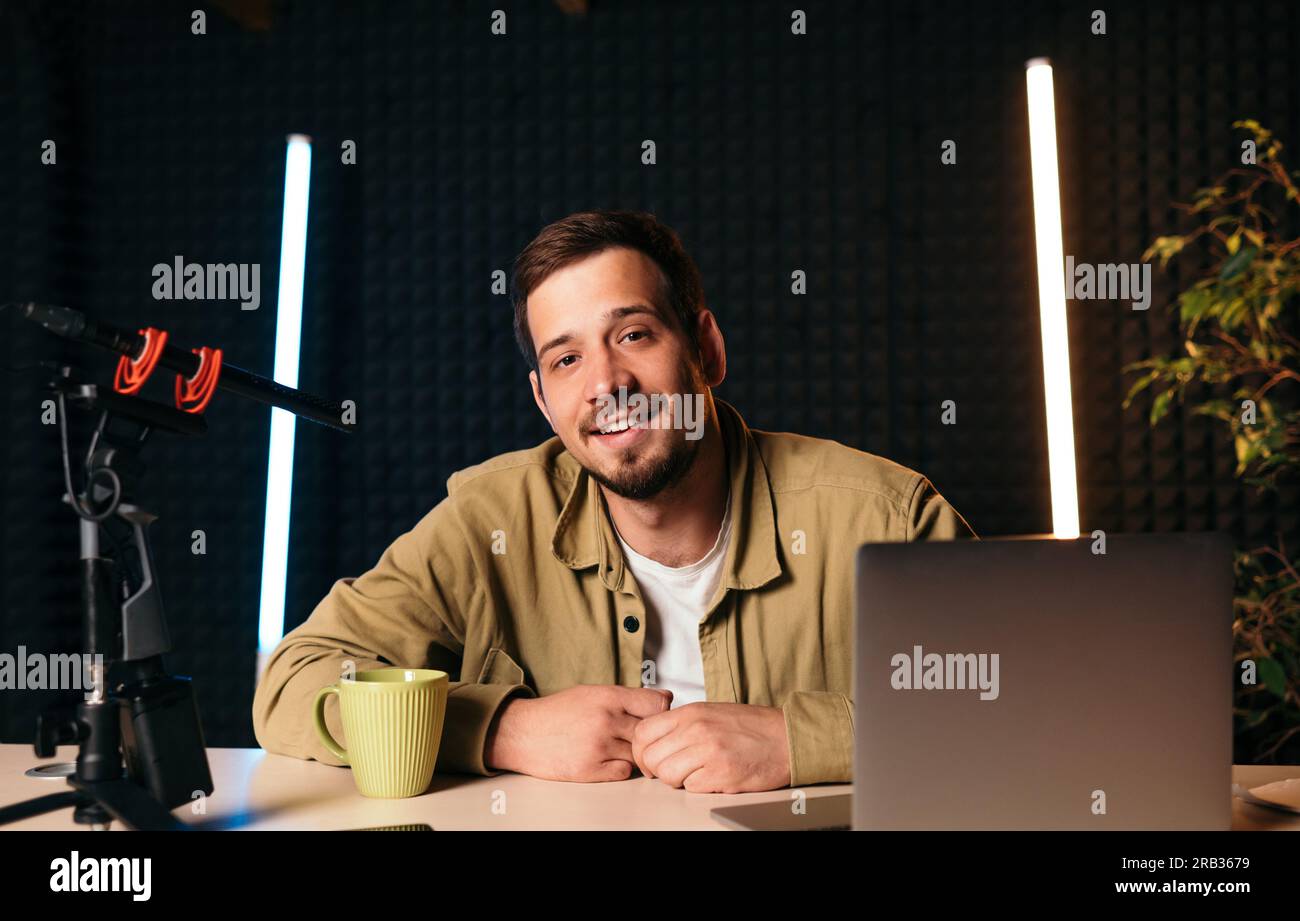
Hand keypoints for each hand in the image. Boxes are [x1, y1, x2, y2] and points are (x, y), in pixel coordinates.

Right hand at [484, 684, 672, 781]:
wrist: (522, 733)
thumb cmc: (556, 712)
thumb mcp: (591, 693)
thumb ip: (625, 697)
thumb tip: (663, 700)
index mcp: (607, 696)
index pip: (657, 703)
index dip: (661, 712)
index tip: (659, 717)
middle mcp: (606, 720)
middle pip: (650, 732)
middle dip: (648, 736)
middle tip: (640, 737)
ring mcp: (599, 746)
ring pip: (639, 754)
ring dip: (634, 754)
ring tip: (618, 747)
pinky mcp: (590, 769)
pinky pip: (623, 772)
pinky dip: (620, 768)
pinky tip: (607, 759)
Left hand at [631, 701, 790, 792]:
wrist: (786, 737)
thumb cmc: (750, 727)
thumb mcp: (709, 712)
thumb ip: (680, 724)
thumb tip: (652, 741)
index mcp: (691, 712)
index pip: (642, 732)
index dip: (640, 750)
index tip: (650, 758)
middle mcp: (696, 729)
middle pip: (650, 757)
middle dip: (657, 770)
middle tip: (671, 771)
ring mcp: (708, 752)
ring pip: (667, 775)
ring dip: (678, 780)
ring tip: (695, 773)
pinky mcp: (721, 774)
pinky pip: (691, 788)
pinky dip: (698, 787)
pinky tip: (713, 777)